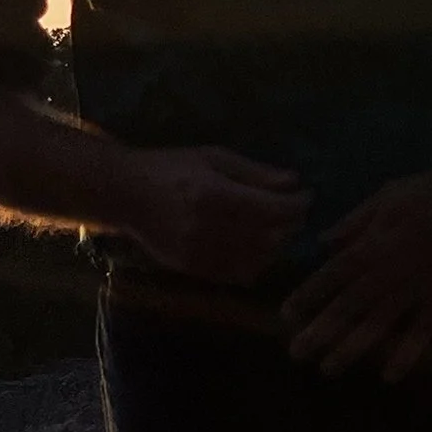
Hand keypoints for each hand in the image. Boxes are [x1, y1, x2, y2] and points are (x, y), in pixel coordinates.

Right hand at [109, 143, 310, 288]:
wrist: (125, 194)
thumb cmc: (171, 167)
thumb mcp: (213, 157)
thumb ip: (255, 172)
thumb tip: (294, 182)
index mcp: (215, 195)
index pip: (274, 209)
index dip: (298, 204)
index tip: (305, 194)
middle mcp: (210, 229)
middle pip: (271, 237)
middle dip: (290, 224)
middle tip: (292, 210)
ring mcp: (201, 254)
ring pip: (259, 260)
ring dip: (275, 245)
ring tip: (274, 228)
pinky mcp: (194, 270)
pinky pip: (239, 274)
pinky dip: (255, 262)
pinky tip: (254, 245)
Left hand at [280, 155, 431, 381]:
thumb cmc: (429, 192)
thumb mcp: (384, 197)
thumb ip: (353, 223)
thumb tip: (323, 242)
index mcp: (371, 245)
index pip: (330, 275)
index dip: (307, 296)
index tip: (285, 315)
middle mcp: (388, 273)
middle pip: (348, 307)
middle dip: (320, 331)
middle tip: (296, 353)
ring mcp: (417, 289)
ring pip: (378, 325)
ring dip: (351, 349)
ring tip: (328, 369)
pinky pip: (423, 333)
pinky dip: (407, 355)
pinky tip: (390, 376)